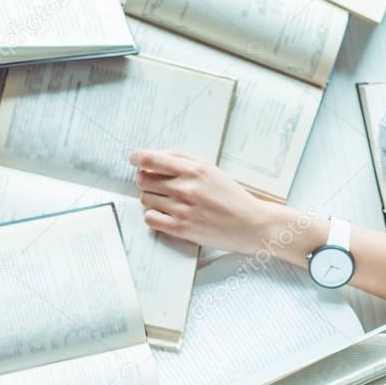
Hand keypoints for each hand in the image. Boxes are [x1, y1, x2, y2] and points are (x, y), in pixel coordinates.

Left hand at [130, 148, 287, 255]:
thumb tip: (159, 156)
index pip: (153, 159)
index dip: (138, 157)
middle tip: (159, 184)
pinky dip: (154, 215)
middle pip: (143, 179)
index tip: (135, 158)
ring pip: (145, 199)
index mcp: (195, 170)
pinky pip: (150, 218)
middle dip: (147, 180)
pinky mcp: (180, 228)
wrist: (251, 224)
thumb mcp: (213, 170)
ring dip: (152, 198)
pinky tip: (167, 214)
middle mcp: (186, 188)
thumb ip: (186, 159)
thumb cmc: (233, 197)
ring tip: (169, 201)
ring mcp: (181, 209)